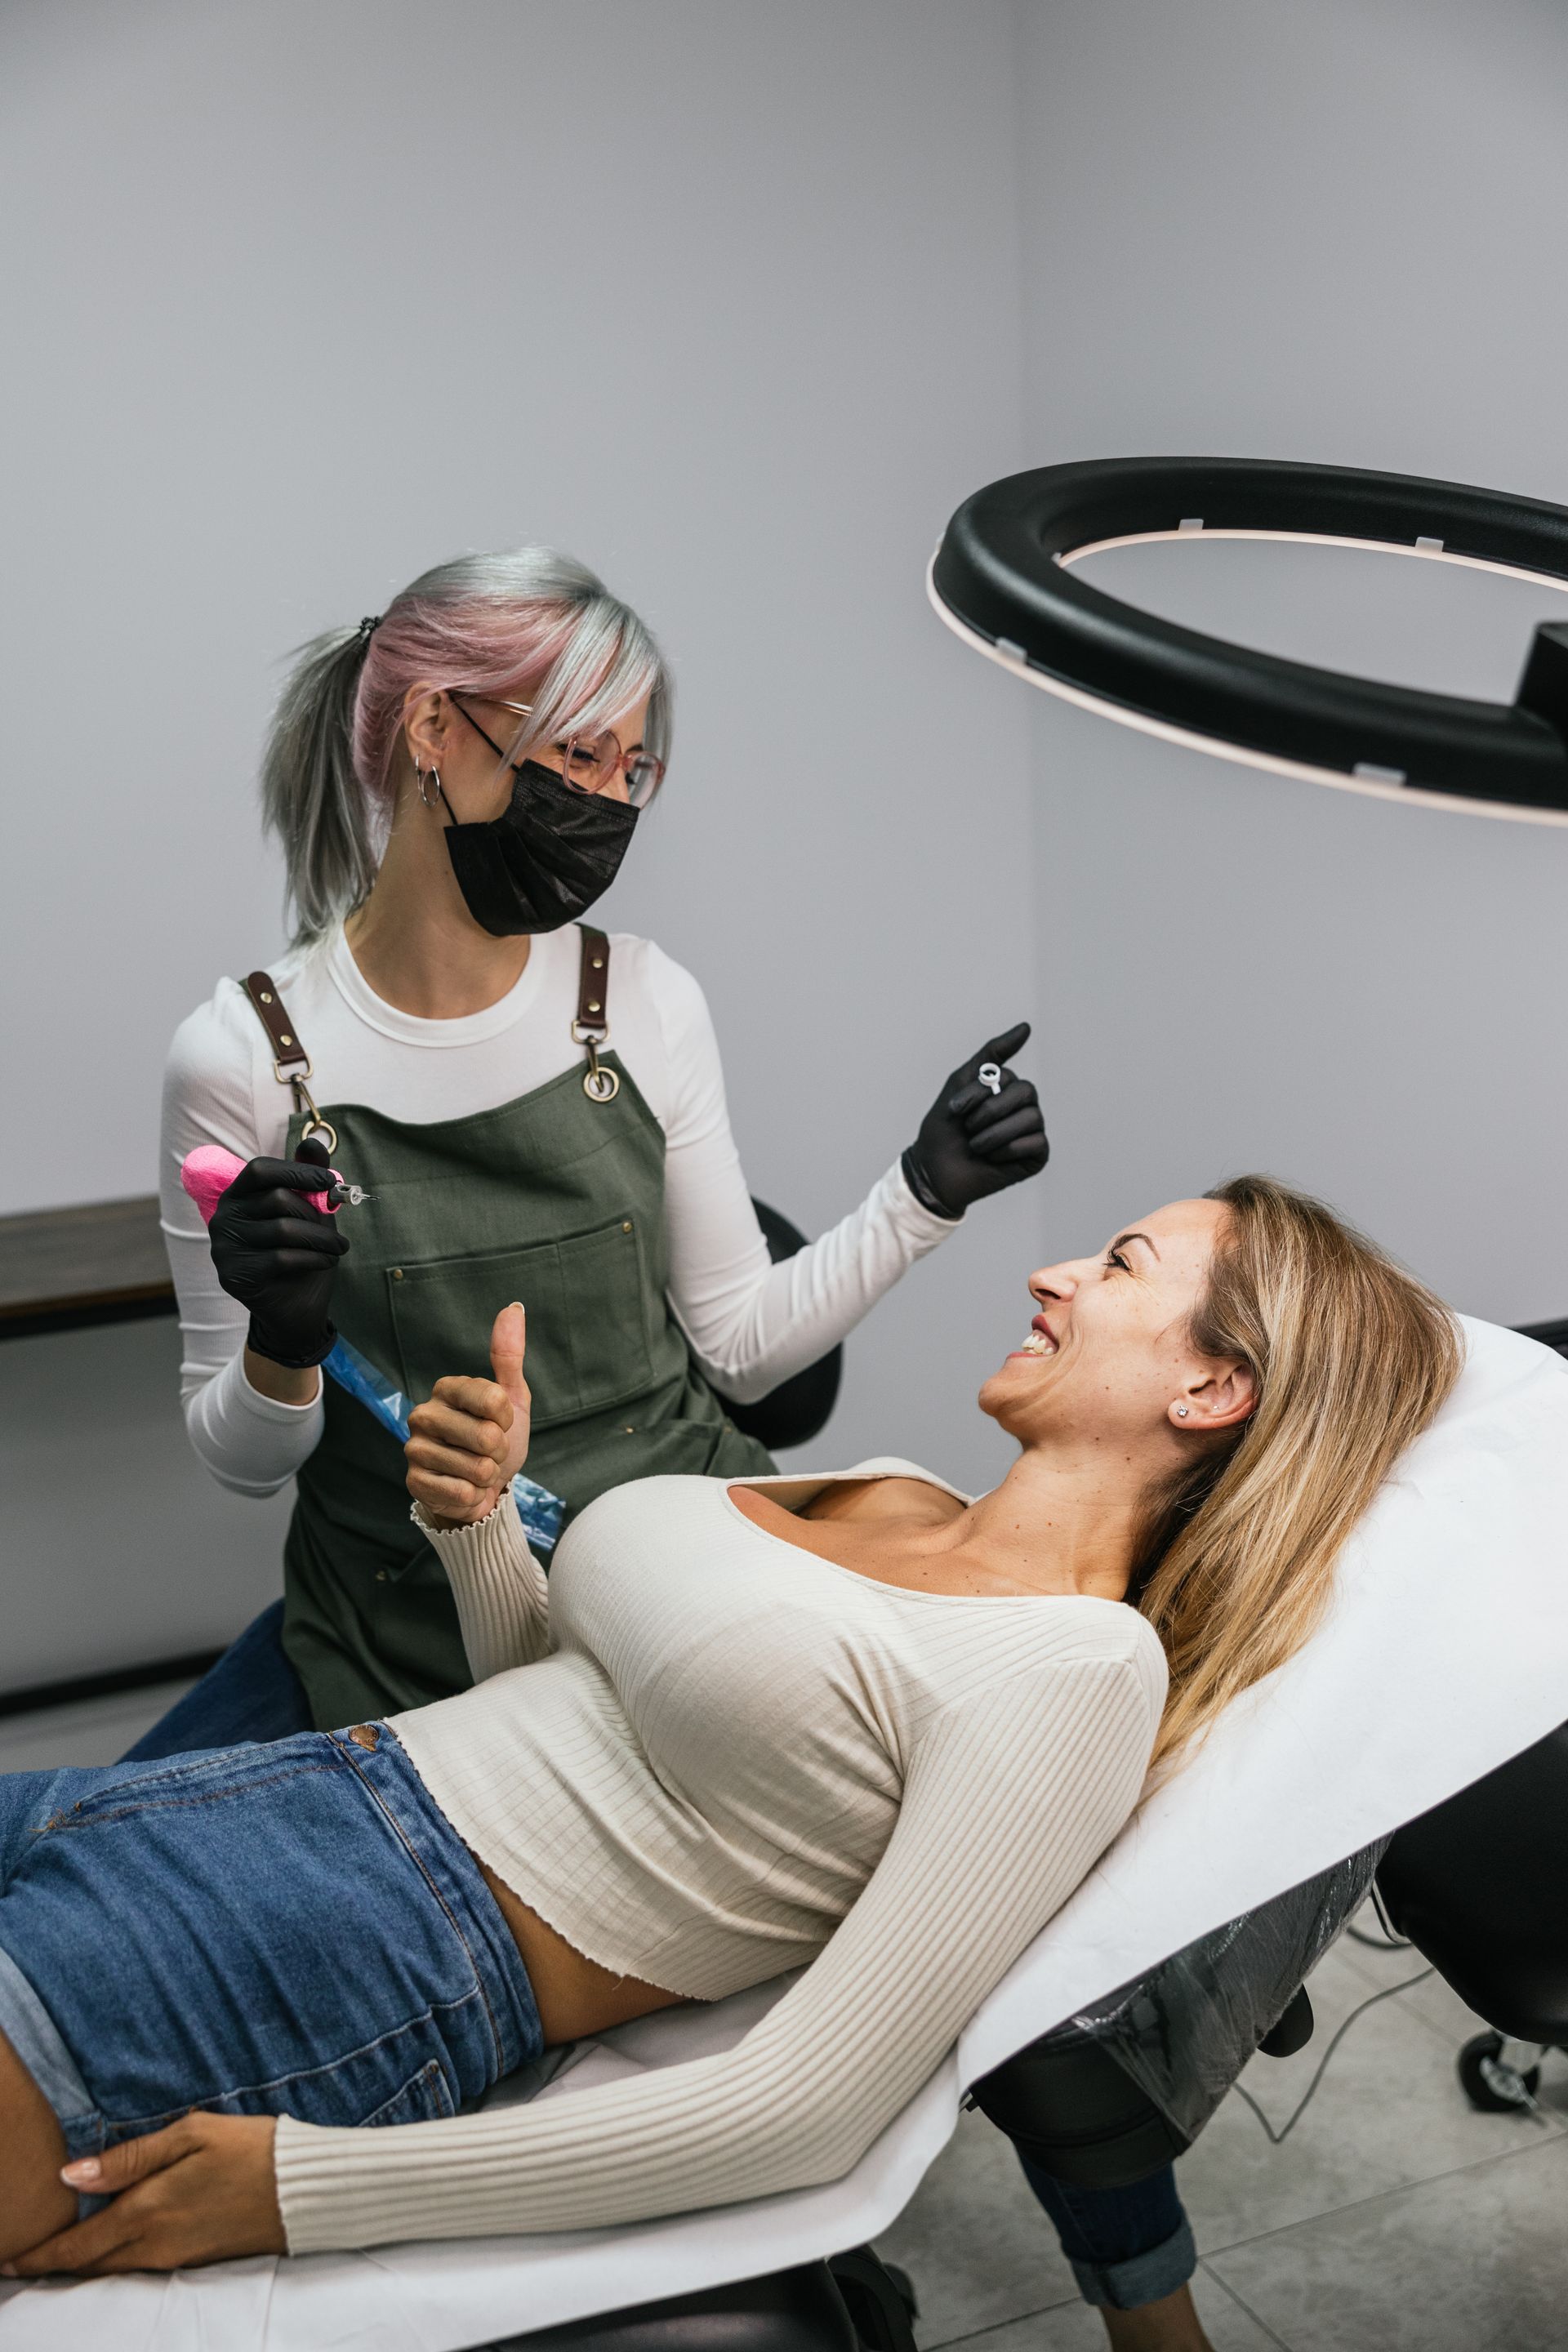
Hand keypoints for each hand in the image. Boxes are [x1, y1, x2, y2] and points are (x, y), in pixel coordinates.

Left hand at [2, 2113, 282, 2275]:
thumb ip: (130, 2158)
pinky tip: (110, 2247)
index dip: (38, 2257)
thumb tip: (71, 2174)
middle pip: (89, 2265)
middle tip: (21, 2262)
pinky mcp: (195, 2259)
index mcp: (147, 2210)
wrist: (305, 2188)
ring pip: (114, 2269)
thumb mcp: (191, 2134)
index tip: (8, 2259)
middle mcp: (155, 2243)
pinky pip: (140, 2267)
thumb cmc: (250, 2148)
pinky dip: (115, 2261)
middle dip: (52, 2266)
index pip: (77, 2245)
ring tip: (57, 2255)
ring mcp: (176, 2257)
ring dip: (82, 2265)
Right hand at [208, 1136, 347, 1368]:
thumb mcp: (310, 1213)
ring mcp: (224, 1249)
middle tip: (337, 1233)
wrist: (295, 1308)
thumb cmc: (301, 1252)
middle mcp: (223, 1219)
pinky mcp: (234, 1276)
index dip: (296, 1171)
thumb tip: (314, 1142)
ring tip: (338, 1248)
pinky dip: (314, 1259)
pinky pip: (282, 1259)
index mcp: (238, 1196)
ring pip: (283, 1230)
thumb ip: (309, 1179)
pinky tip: (326, 1262)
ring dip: (322, 1239)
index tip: (329, 1182)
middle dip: (316, 1215)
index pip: (259, 1169)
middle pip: (277, 1199)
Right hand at [406, 1303, 531, 1527]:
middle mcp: (424, 1414)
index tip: (500, 1421)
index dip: (507, 1418)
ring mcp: (415, 1449)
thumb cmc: (496, 1437)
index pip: (494, 1398)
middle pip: (487, 1436)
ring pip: (476, 1467)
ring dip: (486, 1475)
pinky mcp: (414, 1482)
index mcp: (447, 1388)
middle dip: (498, 1451)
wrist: (483, 1487)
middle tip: (487, 1451)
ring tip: (474, 1470)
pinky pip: (461, 1491)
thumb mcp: (510, 1398)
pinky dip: (472, 1495)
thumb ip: (509, 1355)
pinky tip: (463, 1487)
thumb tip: (514, 1307)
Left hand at [902, 1022, 1048, 1217]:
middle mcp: (1024, 1106)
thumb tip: (1027, 1026)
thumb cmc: (945, 1129)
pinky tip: (992, 1158)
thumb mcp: (961, 1083)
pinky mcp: (1037, 1155)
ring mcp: (1032, 1130)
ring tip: (976, 1145)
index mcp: (1007, 1087)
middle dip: (989, 1110)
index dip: (977, 1091)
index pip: (1006, 1074)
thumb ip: (992, 1055)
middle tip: (967, 1127)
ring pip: (1031, 1117)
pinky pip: (1035, 1142)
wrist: (935, 1171)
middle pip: (1026, 1091)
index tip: (956, 1108)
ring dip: (994, 1134)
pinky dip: (1006, 1150)